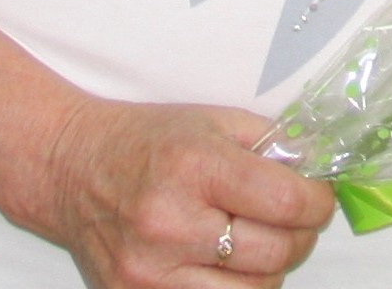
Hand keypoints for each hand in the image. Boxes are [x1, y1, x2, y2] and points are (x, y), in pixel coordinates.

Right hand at [15, 97, 336, 288]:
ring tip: (261, 242)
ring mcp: (150, 270)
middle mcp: (170, 222)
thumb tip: (319, 172)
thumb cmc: (147, 142)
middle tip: (296, 220)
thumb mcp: (214, 121)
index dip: (317, 203)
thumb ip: (273, 144)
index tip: (318, 197)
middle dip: (301, 236)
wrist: (72, 170)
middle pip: (275, 253)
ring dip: (271, 268)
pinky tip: (229, 266)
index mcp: (195, 167)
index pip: (286, 203)